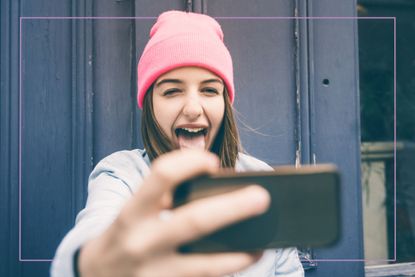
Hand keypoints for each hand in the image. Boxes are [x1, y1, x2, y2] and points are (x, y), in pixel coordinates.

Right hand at [79, 149, 269, 276]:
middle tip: (261, 197)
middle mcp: (140, 242)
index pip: (161, 176)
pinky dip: (227, 271)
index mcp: (132, 213)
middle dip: (232, 208)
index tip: (212, 162)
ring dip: (239, 254)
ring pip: (205, 266)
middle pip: (194, 222)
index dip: (189, 163)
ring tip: (261, 243)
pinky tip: (243, 260)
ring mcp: (152, 273)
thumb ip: (162, 201)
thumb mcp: (132, 213)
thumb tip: (217, 195)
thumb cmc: (124, 237)